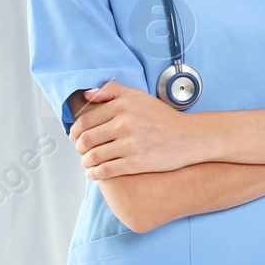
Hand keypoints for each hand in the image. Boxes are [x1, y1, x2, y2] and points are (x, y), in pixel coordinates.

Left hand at [70, 82, 206, 179]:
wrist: (189, 137)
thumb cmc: (164, 118)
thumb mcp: (140, 96)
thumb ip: (113, 90)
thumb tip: (88, 95)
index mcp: (122, 105)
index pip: (85, 121)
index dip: (75, 131)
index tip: (75, 137)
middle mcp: (124, 124)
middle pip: (85, 140)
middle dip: (78, 148)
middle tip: (81, 150)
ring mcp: (130, 144)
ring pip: (93, 157)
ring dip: (85, 162)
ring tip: (87, 162)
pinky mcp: (136, 163)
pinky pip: (105, 171)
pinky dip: (94, 174)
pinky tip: (93, 174)